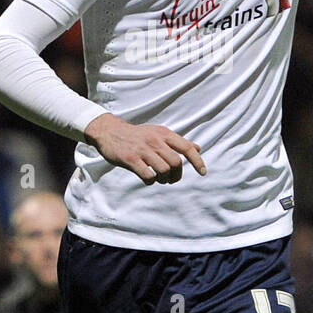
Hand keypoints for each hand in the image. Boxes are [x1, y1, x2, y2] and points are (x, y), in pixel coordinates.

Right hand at [84, 113, 205, 183]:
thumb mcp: (159, 133)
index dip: (198, 161)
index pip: (187, 148)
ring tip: (159, 179)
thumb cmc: (138, 135)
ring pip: (164, 170)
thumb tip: (198, 148)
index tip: (203, 173)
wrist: (109, 131)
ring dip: (164, 180)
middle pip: (176, 163)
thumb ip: (178, 142)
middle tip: (171, 179)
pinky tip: (148, 178)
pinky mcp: (131, 159)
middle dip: (177, 175)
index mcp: (164, 134)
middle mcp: (155, 140)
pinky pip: (148, 176)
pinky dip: (151, 181)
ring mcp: (143, 150)